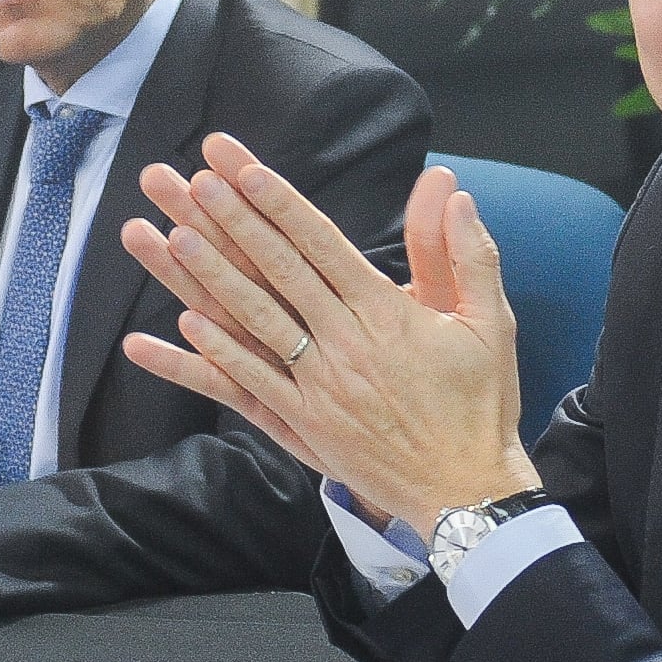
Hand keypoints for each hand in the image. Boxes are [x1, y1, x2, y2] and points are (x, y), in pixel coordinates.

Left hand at [117, 140, 534, 530]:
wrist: (465, 491)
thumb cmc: (480, 404)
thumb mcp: (488, 321)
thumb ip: (465, 252)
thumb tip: (453, 191)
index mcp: (387, 314)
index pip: (321, 244)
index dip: (278, 203)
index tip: (242, 169)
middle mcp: (345, 345)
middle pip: (279, 271)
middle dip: (233, 221)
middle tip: (193, 180)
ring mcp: (319, 387)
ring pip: (256, 321)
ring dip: (212, 277)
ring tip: (173, 235)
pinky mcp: (305, 425)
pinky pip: (250, 386)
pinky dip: (216, 356)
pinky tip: (183, 325)